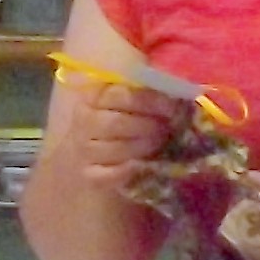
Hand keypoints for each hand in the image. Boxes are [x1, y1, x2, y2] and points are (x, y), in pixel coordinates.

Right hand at [55, 80, 178, 198]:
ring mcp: (83, 149)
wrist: (103, 151)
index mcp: (94, 96)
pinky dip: (129, 171)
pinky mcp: (89, 174)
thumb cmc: (126, 120)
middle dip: (148, 126)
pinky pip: (110, 174)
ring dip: (143, 146)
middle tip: (167, 128)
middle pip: (116, 123)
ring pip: (116, 148)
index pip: (119, 94)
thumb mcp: (133, 101)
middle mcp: (84, 121)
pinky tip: (141, 165)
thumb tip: (176, 85)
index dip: (149, 100)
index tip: (172, 106)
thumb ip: (148, 92)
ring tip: (158, 144)